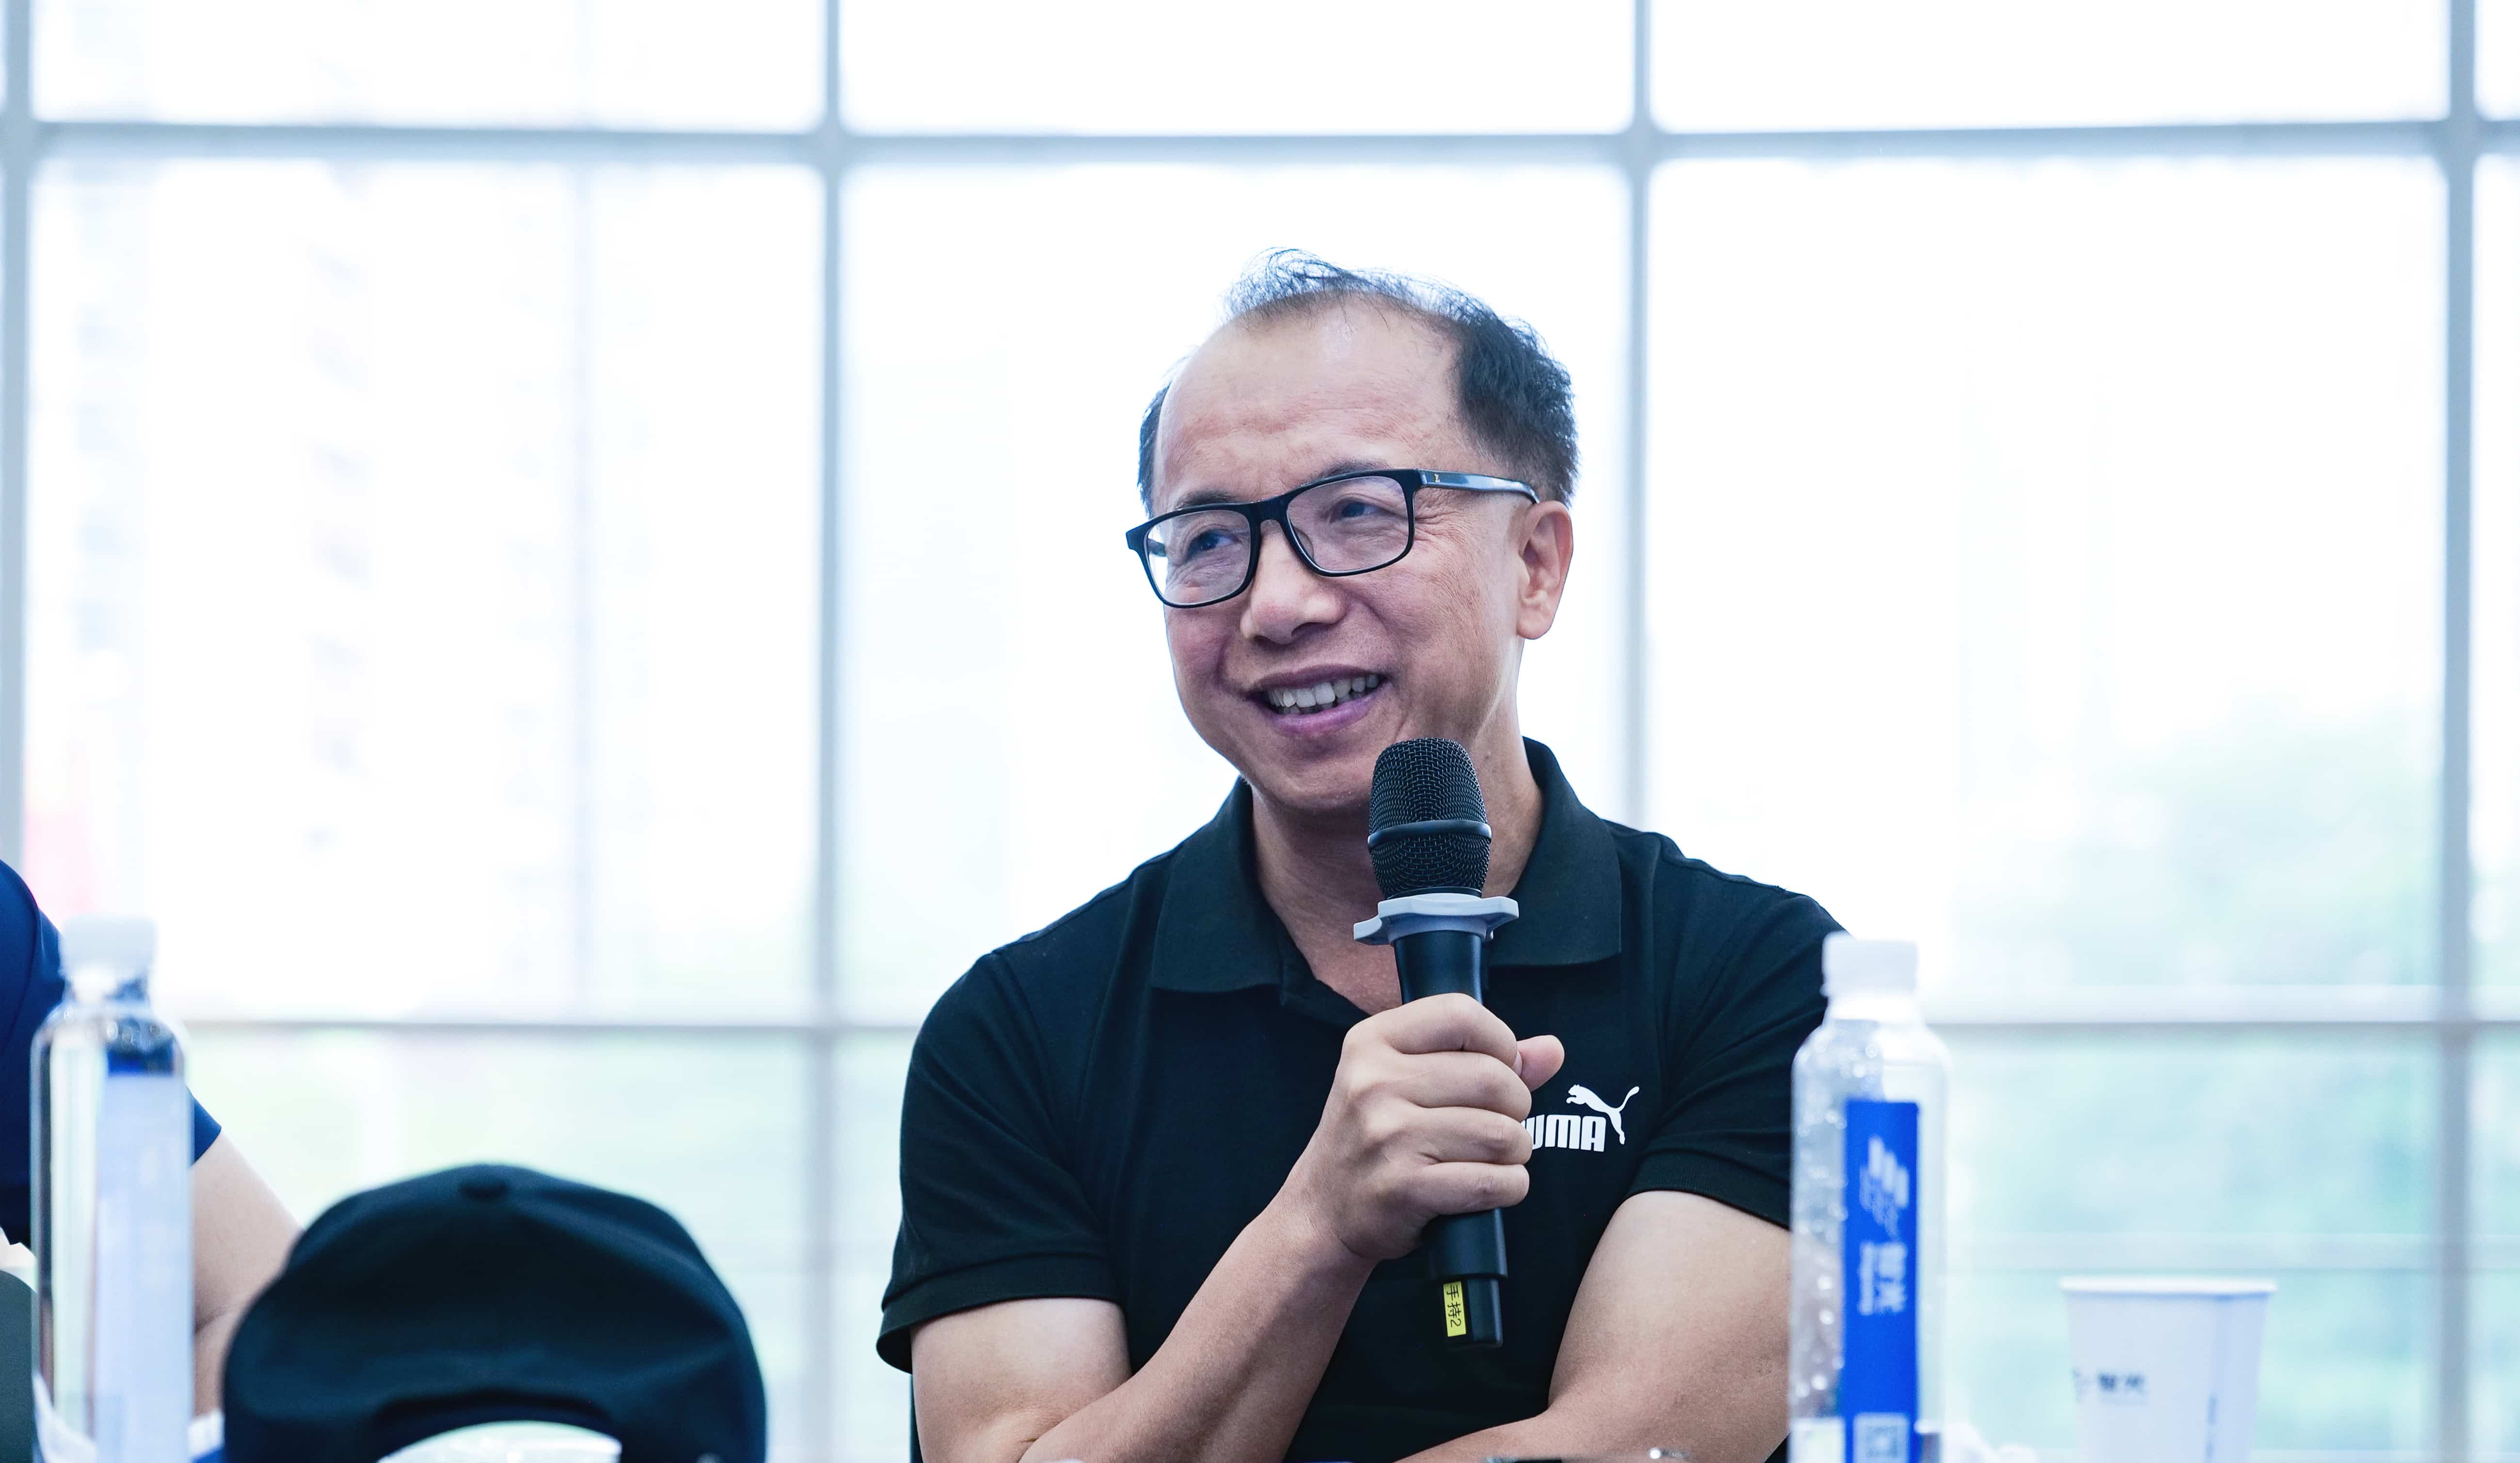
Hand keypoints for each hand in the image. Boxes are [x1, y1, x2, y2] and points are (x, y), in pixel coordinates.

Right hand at [1278, 993, 1566, 1264]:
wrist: (1323, 1210)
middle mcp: (1373, 1082)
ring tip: (1492, 1156)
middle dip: (1516, 1107)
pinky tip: (1489, 1186)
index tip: (1498, 1069)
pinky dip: (1508, 1187)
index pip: (1462, 1014)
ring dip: (1515, 1151)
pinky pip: (1493, 1182)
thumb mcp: (1407, 1081)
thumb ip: (1482, 1059)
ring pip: (1501, 1133)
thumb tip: (1552, 1049)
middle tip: (1497, 1124)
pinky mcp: (1403, 1187)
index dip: (1500, 1042)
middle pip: (1494, 1078)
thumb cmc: (1377, 1137)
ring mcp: (1386, 1135)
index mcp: (1372, 1041)